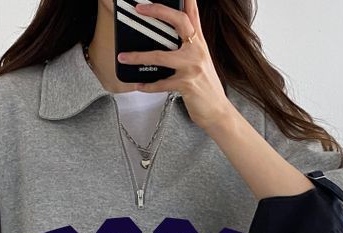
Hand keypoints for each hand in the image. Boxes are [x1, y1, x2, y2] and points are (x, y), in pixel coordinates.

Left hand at [116, 0, 233, 131]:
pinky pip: (161, 83)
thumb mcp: (200, 63)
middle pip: (179, 21)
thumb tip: (170, 41)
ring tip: (124, 57)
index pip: (193, 14)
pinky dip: (148, 86)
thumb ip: (188, 49)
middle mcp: (197, 51)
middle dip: (159, 12)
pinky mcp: (186, 84)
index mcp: (200, 43)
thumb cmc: (206, 89)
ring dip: (139, 56)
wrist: (218, 112)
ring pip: (161, 56)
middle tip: (140, 10)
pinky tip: (139, 85)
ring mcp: (192, 67)